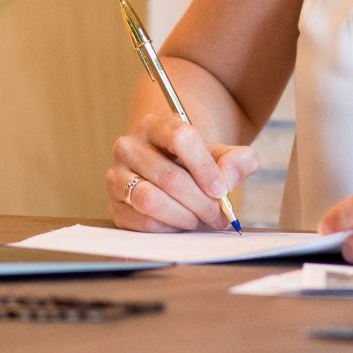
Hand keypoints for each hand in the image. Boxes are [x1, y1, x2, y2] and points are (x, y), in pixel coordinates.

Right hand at [107, 113, 259, 231]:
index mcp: (155, 125)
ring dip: (183, 216)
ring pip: (150, 200)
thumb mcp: (220, 155)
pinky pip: (142, 222)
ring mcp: (116, 175)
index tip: (222, 190)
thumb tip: (230, 175)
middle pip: (168, 176)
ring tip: (201, 220)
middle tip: (219, 215)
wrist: (168, 169)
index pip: (180, 138)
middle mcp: (129, 146)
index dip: (204, 167)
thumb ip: (237, 160)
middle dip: (200, 201)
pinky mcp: (115, 204)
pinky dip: (168, 228)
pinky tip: (182, 224)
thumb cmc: (195, 162)